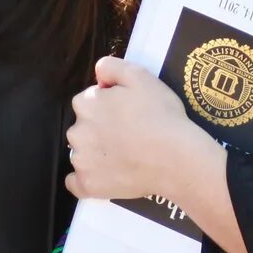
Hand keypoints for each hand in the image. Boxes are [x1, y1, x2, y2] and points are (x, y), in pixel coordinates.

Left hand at [63, 59, 213, 204]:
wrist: (176, 157)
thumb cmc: (161, 115)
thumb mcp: (140, 76)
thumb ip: (112, 67)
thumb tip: (97, 74)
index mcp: (86, 104)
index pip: (87, 102)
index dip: (107, 107)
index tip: (125, 114)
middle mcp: (76, 131)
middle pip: (82, 128)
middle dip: (99, 130)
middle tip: (127, 136)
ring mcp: (81, 161)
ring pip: (81, 154)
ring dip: (95, 154)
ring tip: (124, 157)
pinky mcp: (88, 185)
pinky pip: (76, 183)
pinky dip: (88, 180)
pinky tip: (106, 177)